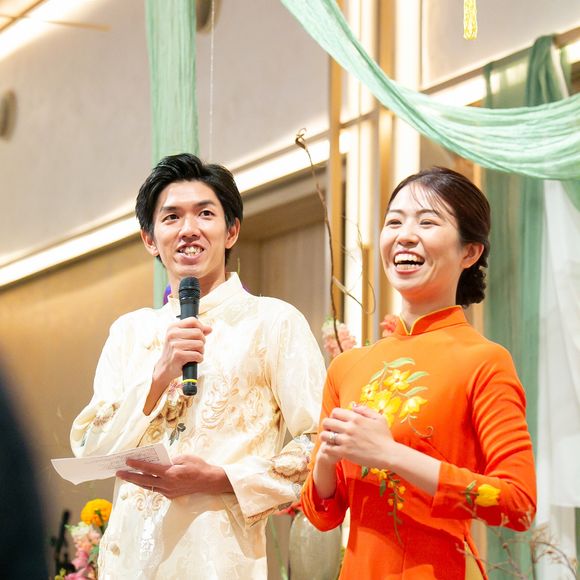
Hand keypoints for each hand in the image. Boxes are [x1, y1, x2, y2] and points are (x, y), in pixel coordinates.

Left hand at [117, 454, 232, 498]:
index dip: (137, 465)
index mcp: (170, 473)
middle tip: (119, 472)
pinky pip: (156, 489)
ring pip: (148, 486)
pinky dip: (149, 484)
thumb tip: (160, 462)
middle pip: (144, 481)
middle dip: (130, 476)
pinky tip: (144, 480)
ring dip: (137, 482)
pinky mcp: (171, 496)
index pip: (149, 468)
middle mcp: (167, 484)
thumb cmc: (198, 466)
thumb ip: (170, 460)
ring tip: (127, 477)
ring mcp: (168, 492)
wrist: (208, 481)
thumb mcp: (184, 457)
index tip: (127, 461)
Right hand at [144, 318, 211, 413]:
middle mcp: (172, 334)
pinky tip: (195, 360)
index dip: (201, 327)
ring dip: (201, 351)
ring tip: (196, 354)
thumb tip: (210, 329)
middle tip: (198, 347)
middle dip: (202, 341)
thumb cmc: (176, 351)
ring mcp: (174, 345)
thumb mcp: (183, 338)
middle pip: (198, 332)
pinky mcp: (178, 355)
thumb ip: (196, 332)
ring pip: (200, 344)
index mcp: (173, 327)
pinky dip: (199, 359)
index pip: (193, 321)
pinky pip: (197, 355)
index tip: (200, 335)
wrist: (165, 367)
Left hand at [320, 405, 395, 468]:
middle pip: (327, 422)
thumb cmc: (385, 437)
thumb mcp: (379, 418)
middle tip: (331, 430)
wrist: (389, 454)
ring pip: (325, 435)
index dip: (334, 416)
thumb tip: (353, 405)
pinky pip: (328, 448)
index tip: (337, 421)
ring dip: (325, 437)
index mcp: (356, 418)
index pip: (335, 412)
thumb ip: (365, 410)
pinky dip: (327, 448)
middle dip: (327, 426)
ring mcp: (346, 440)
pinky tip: (332, 449)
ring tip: (329, 440)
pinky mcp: (345, 452)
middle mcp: (349, 427)